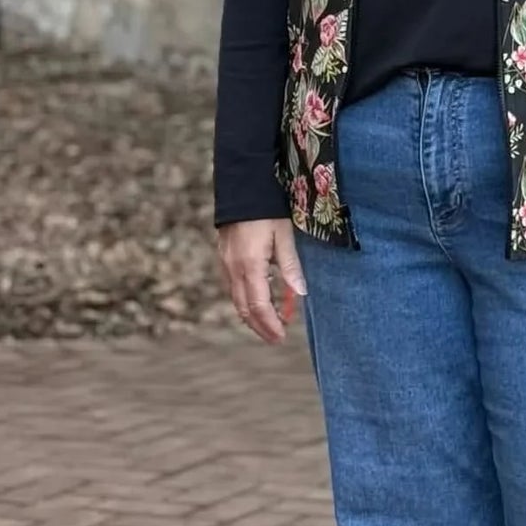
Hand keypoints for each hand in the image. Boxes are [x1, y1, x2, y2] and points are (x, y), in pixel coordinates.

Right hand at [218, 217, 305, 343]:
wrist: (242, 186)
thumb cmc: (267, 209)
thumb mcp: (284, 235)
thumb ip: (290, 266)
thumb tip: (301, 294)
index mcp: (250, 265)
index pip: (259, 306)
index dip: (270, 324)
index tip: (281, 336)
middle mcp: (234, 268)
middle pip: (244, 309)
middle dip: (260, 326)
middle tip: (276, 338)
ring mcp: (226, 264)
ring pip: (237, 299)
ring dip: (253, 315)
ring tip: (271, 324)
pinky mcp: (225, 258)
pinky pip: (234, 287)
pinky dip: (247, 300)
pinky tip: (260, 301)